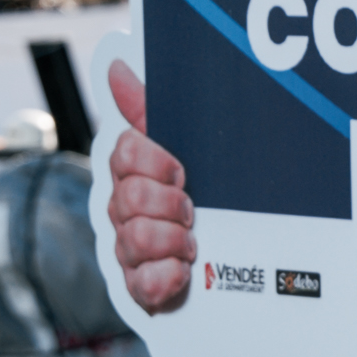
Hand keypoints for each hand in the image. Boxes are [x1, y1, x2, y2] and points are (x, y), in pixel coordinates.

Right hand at [105, 60, 195, 314]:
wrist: (238, 256)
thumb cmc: (202, 193)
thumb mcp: (182, 147)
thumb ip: (147, 109)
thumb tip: (119, 67)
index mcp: (132, 174)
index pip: (124, 153)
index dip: (155, 161)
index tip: (181, 171)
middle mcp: (125, 212)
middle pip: (128, 197)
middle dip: (169, 203)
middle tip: (192, 209)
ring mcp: (130, 252)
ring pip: (133, 239)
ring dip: (172, 240)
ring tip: (193, 241)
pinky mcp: (142, 289)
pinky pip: (142, 285)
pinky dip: (166, 278)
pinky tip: (183, 272)